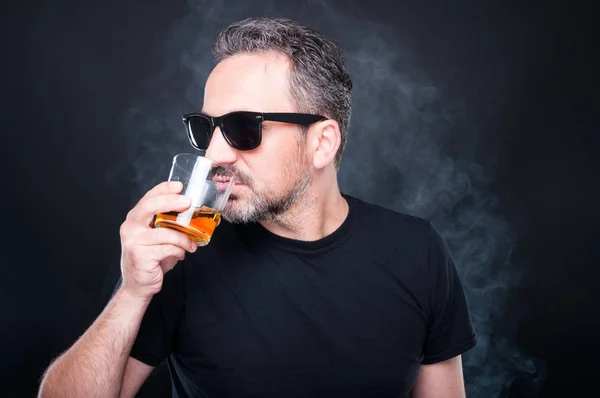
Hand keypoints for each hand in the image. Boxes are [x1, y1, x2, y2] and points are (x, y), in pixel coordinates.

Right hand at [118, 181, 196, 299]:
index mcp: (135, 219)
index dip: (163, 189)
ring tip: (191, 245)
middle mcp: (131, 227)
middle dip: (171, 202)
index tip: (179, 186)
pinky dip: (179, 251)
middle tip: (188, 202)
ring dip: (183, 239)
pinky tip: (181, 255)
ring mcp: (134, 241)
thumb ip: (171, 224)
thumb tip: (197, 214)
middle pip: (150, 207)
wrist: (139, 284)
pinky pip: (167, 248)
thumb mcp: (161, 237)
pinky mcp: (140, 255)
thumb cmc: (152, 258)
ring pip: (165, 232)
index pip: (148, 198)